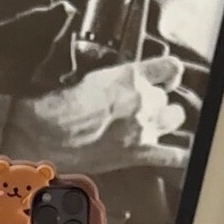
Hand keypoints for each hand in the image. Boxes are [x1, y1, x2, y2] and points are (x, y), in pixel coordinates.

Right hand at [6, 58, 187, 171]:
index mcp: (128, 75)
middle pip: (167, 97)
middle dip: (156, 102)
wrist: (41, 135)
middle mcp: (142, 99)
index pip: (171, 68)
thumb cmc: (53, 105)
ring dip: (166, 121)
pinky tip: (182, 155)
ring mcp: (142, 127)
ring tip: (153, 125)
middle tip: (140, 108)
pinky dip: (178, 156)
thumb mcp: (83, 76)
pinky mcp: (137, 154)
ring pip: (175, 119)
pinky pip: (172, 156)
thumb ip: (109, 75)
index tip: (164, 79)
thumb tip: (113, 77)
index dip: (169, 75)